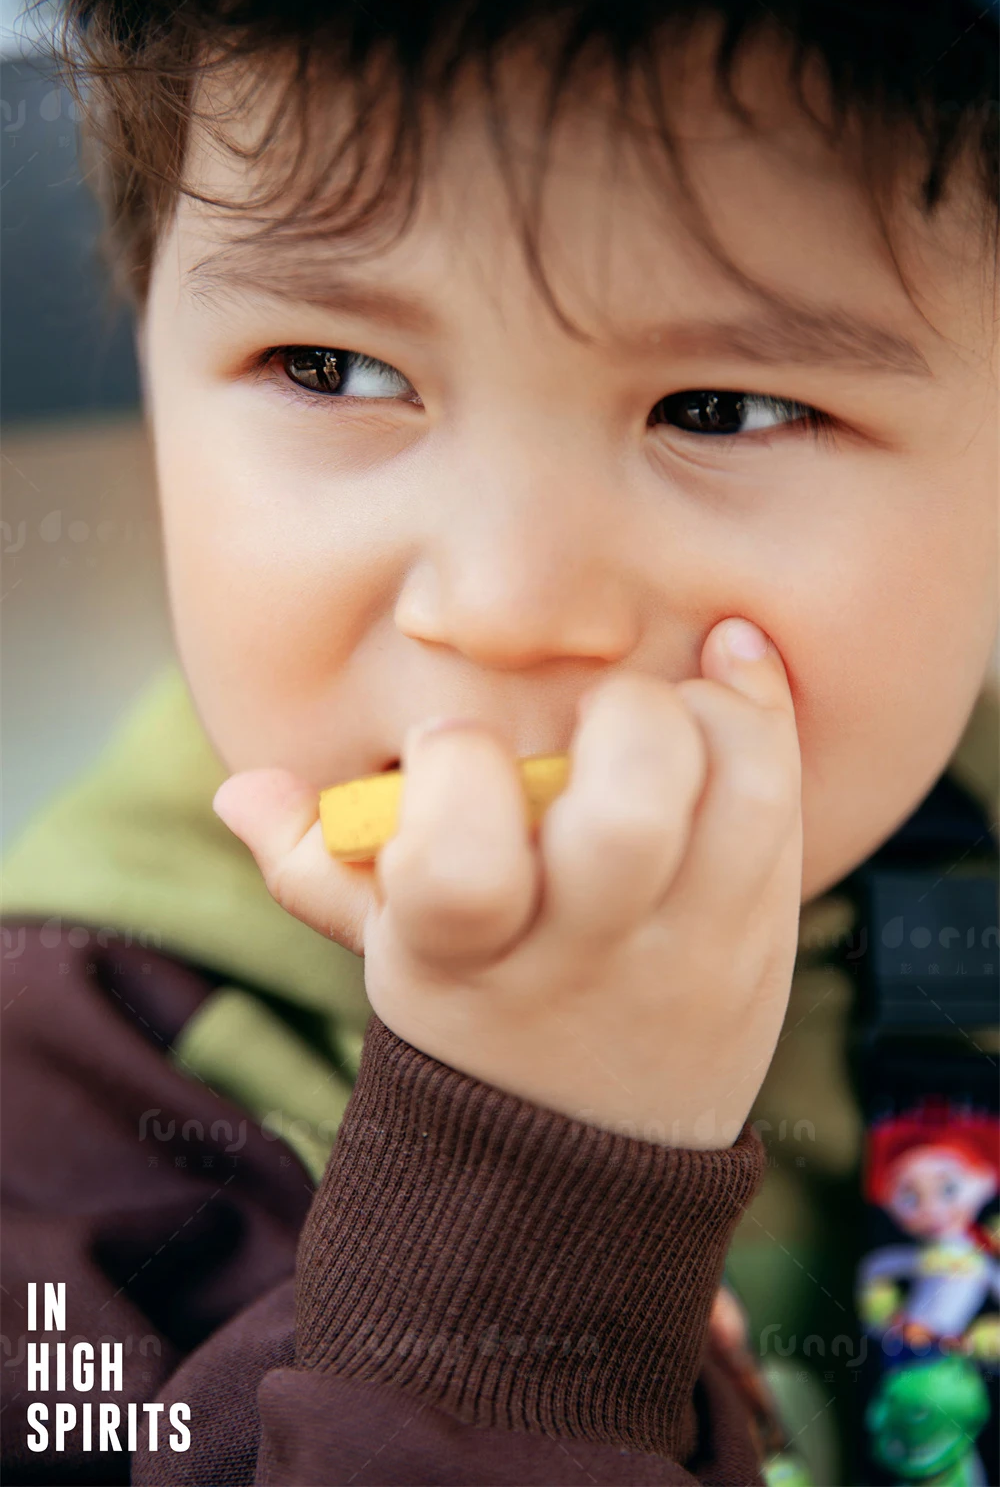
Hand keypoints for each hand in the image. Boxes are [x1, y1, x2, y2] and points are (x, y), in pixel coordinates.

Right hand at [212, 617, 802, 1147]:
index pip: (462, 861)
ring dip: (701, 711)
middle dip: (614, 722)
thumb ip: (316, 869)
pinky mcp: (763, 931)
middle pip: (631, 816)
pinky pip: (785, 794)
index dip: (456, 768)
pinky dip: (762, 709)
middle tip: (586, 725)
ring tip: (662, 714)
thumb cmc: (476, 1020)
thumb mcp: (388, 960)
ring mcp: (690, 948)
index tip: (454, 749)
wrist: (592, 1164)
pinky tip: (728, 672)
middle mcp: (588, 957)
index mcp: (465, 960)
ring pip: (734, 789)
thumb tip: (239, 788)